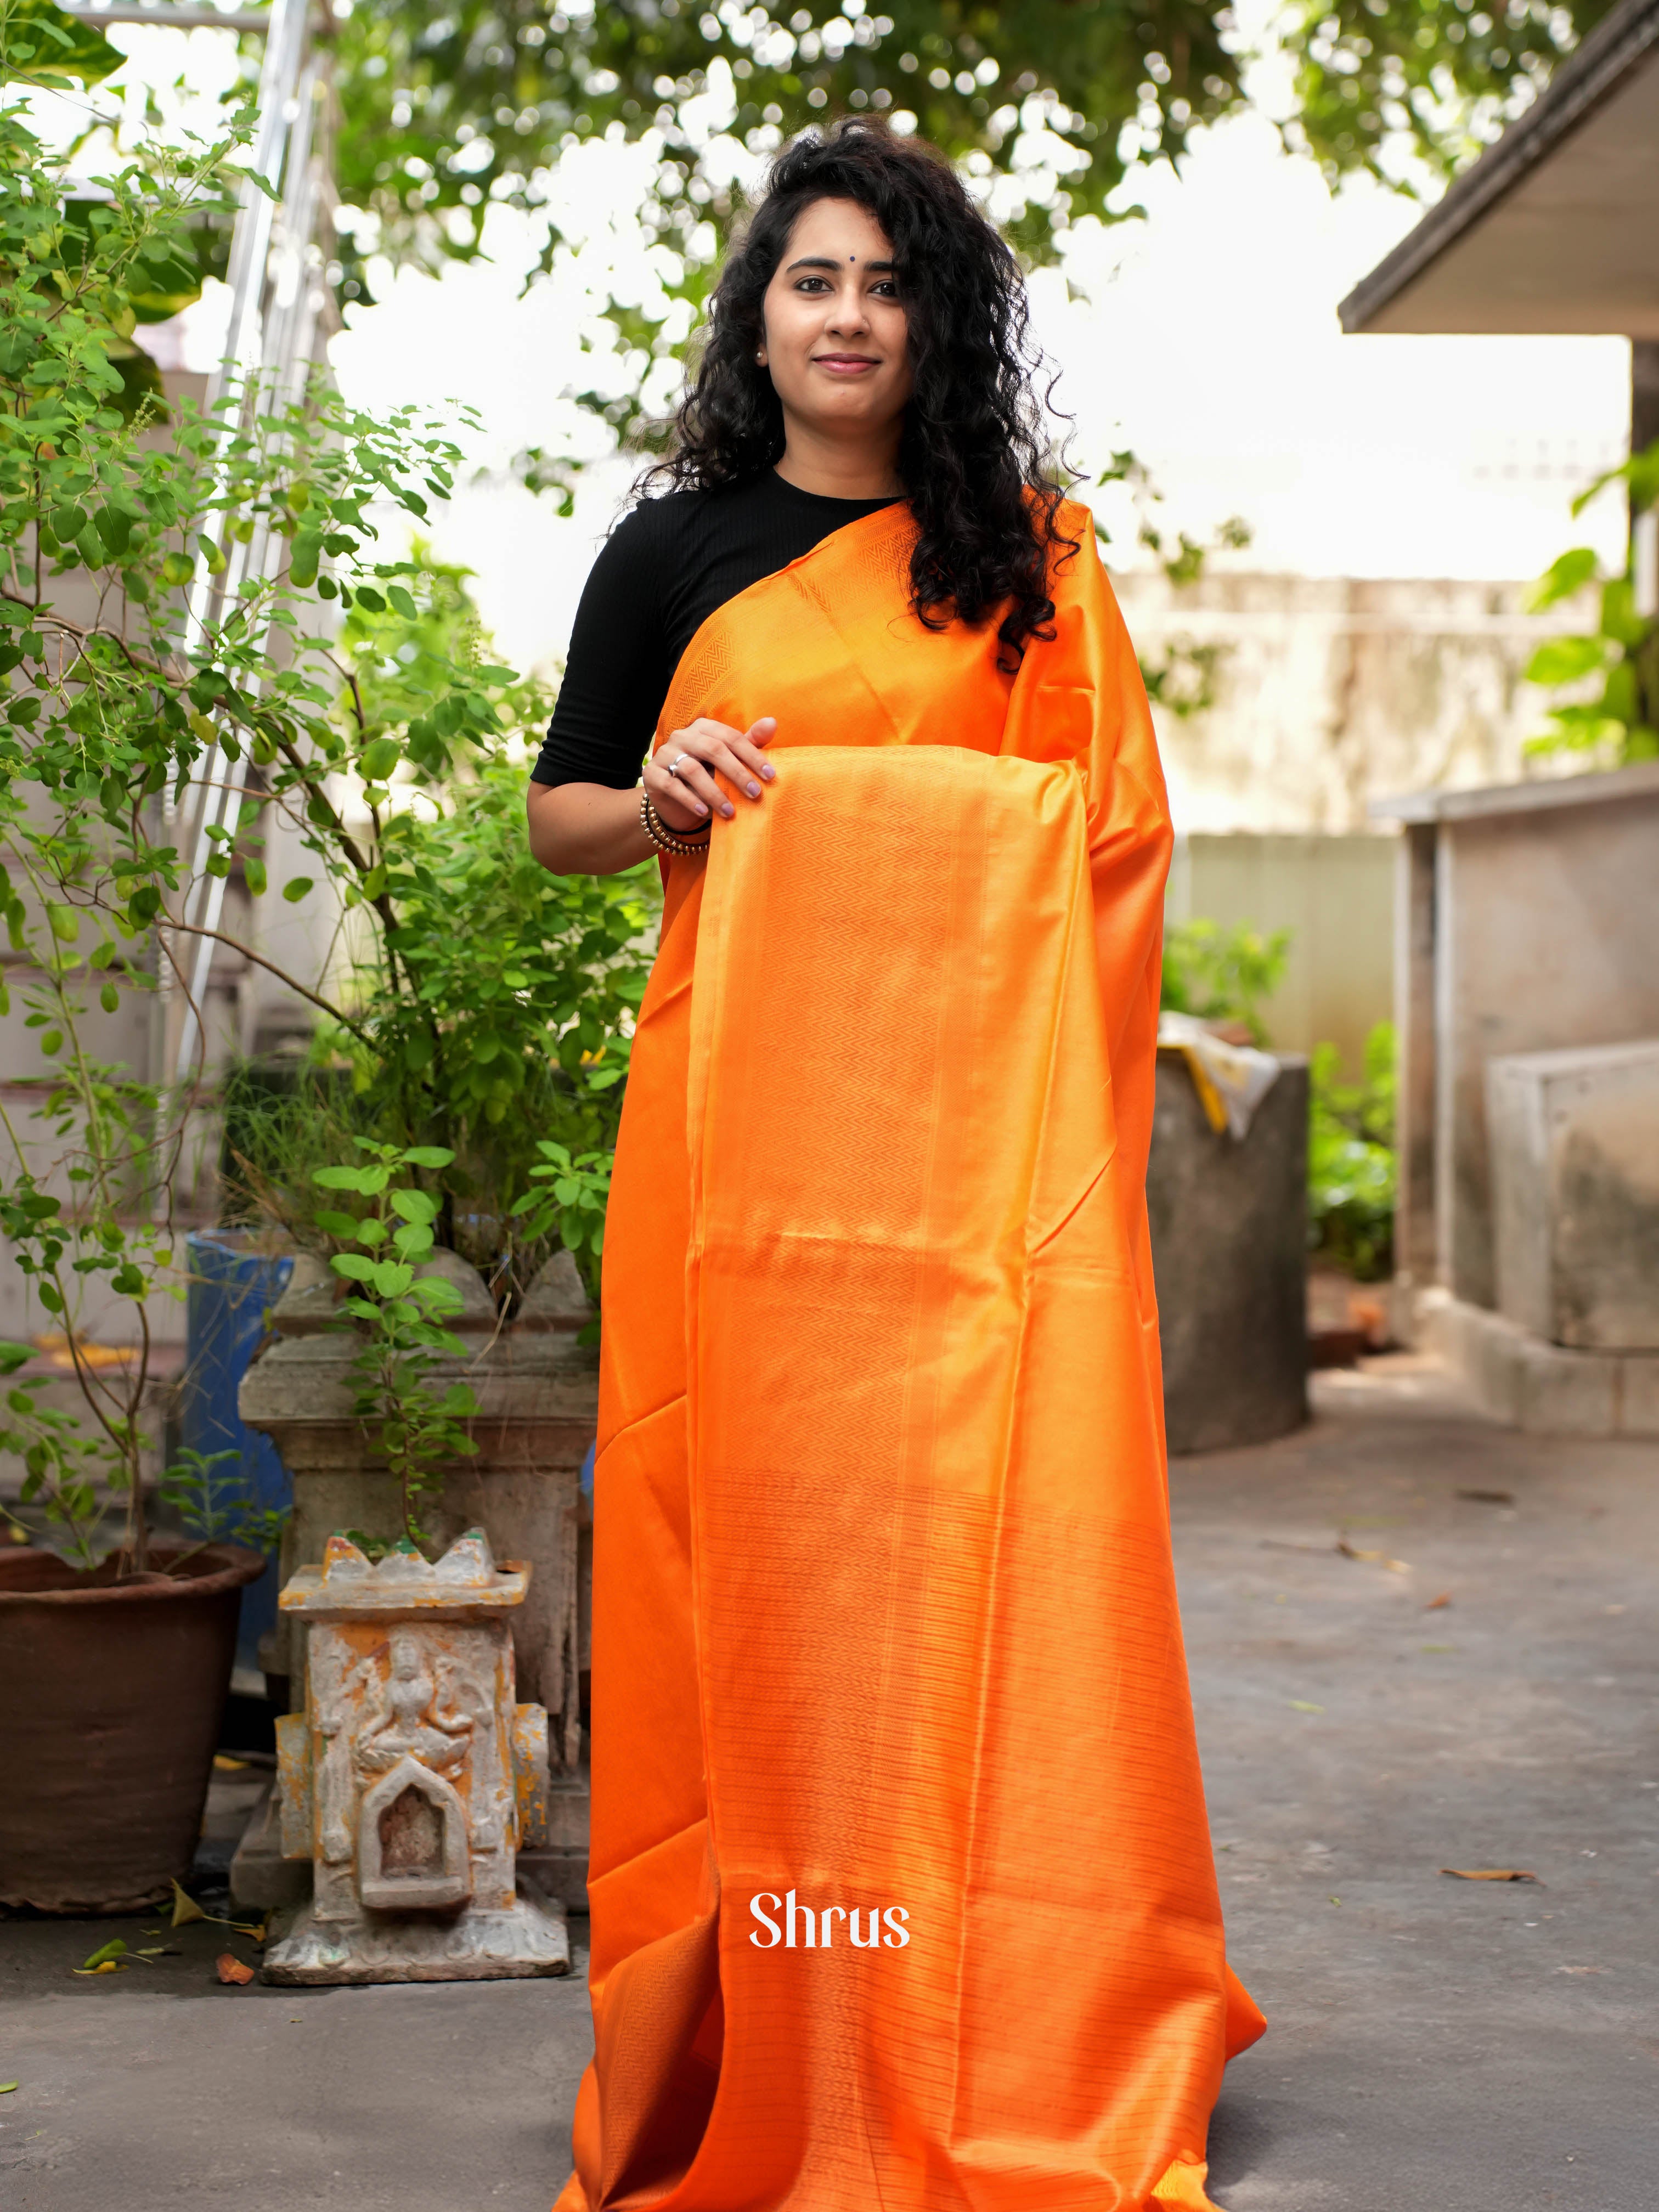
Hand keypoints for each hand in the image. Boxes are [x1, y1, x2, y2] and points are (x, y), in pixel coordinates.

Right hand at [647, 717, 775, 831]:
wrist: (674, 801)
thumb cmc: (707, 776)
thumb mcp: (729, 761)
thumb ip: (749, 742)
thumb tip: (772, 722)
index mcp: (703, 728)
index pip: (731, 737)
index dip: (752, 755)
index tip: (770, 776)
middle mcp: (682, 736)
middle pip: (713, 749)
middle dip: (737, 773)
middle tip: (754, 794)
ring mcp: (665, 753)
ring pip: (691, 769)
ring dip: (714, 792)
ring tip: (730, 811)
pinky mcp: (652, 774)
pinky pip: (671, 785)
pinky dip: (690, 799)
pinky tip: (704, 812)